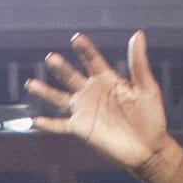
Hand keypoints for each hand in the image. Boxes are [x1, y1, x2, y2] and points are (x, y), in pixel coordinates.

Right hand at [24, 31, 172, 170]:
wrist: (149, 148)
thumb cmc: (151, 116)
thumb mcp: (147, 87)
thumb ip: (138, 63)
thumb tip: (138, 34)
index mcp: (107, 80)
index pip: (92, 60)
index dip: (84, 49)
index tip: (76, 38)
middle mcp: (92, 92)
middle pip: (71, 76)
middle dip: (61, 68)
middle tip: (51, 58)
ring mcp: (84, 111)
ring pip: (59, 99)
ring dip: (45, 92)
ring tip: (31, 83)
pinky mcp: (81, 129)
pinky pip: (60, 126)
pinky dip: (48, 124)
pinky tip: (35, 121)